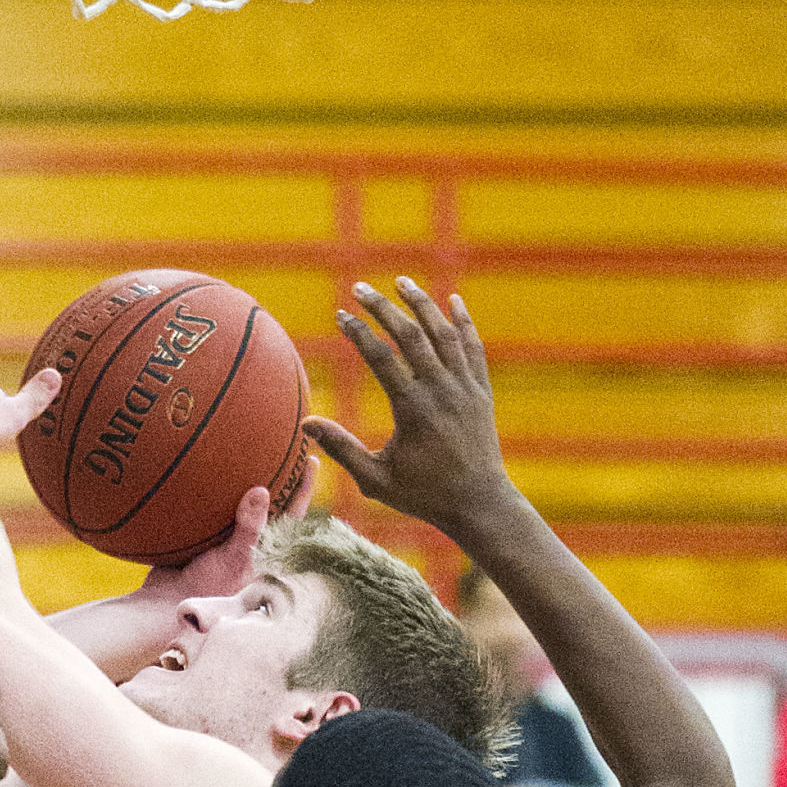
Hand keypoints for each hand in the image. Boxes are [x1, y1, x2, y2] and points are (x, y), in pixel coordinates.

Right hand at [135, 456, 319, 607]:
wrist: (164, 604)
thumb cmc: (208, 588)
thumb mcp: (234, 558)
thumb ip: (250, 527)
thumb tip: (262, 490)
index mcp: (267, 548)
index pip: (292, 513)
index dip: (303, 486)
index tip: (309, 458)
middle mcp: (250, 540)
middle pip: (270, 502)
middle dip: (276, 474)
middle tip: (282, 442)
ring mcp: (226, 538)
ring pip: (239, 501)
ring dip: (243, 478)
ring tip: (246, 447)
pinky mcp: (202, 536)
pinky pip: (210, 506)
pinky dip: (210, 489)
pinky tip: (205, 467)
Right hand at [302, 278, 511, 538]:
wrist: (479, 504)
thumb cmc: (424, 495)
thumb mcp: (375, 479)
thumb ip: (341, 449)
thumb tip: (305, 424)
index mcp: (413, 409)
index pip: (381, 357)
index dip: (358, 333)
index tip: (341, 315)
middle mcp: (441, 391)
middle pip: (411, 335)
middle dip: (384, 307)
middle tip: (361, 288)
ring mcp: (465, 388)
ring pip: (444, 334)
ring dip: (422, 303)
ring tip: (402, 282)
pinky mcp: (481, 392)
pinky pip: (473, 347)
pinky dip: (463, 322)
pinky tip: (453, 302)